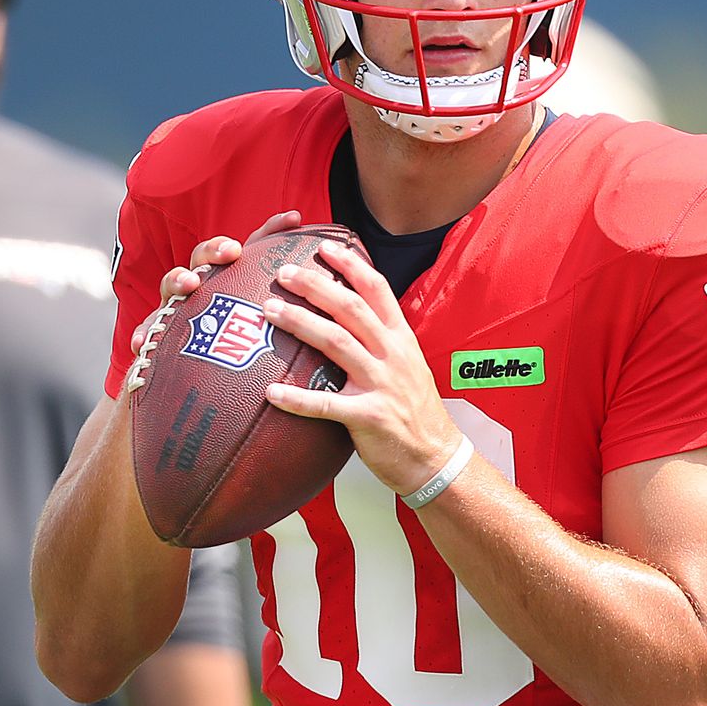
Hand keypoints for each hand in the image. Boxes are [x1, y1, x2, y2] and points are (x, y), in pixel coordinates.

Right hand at [124, 211, 303, 393]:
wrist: (194, 400)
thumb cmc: (242, 366)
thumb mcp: (276, 342)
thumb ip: (302, 323)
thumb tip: (347, 309)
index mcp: (239, 286)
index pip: (256, 250)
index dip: (273, 231)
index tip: (295, 217)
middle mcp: (207, 289)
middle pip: (208, 256)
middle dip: (217, 248)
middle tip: (232, 251)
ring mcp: (178, 309)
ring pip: (173, 284)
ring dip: (178, 279)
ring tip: (189, 285)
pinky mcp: (155, 336)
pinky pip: (145, 333)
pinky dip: (142, 335)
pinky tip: (140, 342)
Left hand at [258, 240, 463, 495]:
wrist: (437, 459)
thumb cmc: (416, 413)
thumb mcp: (408, 366)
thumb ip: (382, 342)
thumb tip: (347, 317)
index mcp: (402, 339)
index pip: (377, 290)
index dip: (351, 264)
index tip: (324, 246)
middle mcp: (393, 355)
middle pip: (350, 308)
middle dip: (315, 286)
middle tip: (282, 272)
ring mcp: (381, 384)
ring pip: (336, 343)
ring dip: (300, 323)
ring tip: (269, 310)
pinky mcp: (368, 417)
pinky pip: (325, 405)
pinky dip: (296, 398)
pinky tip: (270, 392)